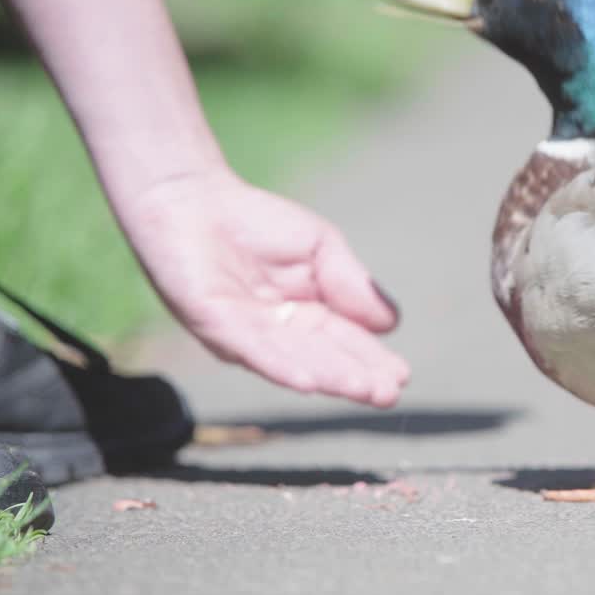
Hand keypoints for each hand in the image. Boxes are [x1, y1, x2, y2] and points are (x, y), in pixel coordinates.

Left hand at [114, 167, 408, 406]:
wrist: (193, 198)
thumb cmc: (256, 222)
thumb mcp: (322, 248)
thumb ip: (352, 284)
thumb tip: (392, 323)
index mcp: (308, 318)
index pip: (347, 344)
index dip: (373, 361)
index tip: (401, 377)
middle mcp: (279, 336)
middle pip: (324, 360)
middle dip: (356, 379)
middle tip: (388, 396)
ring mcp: (247, 335)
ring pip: (294, 361)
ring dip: (329, 379)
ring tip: (362, 391)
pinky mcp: (216, 324)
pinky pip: (253, 349)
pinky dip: (281, 367)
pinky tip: (308, 383)